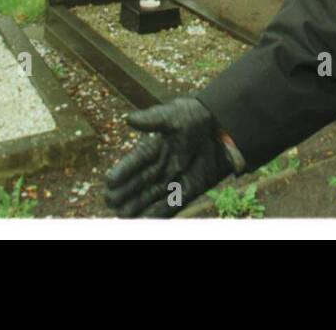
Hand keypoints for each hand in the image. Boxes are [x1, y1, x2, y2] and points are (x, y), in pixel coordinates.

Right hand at [103, 97, 233, 217]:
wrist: (226, 128)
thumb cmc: (198, 117)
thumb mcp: (174, 115)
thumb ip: (152, 119)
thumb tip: (128, 119)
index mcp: (154, 147)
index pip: (134, 161)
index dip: (122, 171)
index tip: (109, 180)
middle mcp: (161, 165)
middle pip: (138, 183)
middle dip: (124, 192)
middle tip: (111, 201)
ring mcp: (174, 179)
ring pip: (150, 197)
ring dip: (137, 206)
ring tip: (122, 214)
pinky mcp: (189, 190)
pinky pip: (170, 205)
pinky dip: (157, 213)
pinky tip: (144, 220)